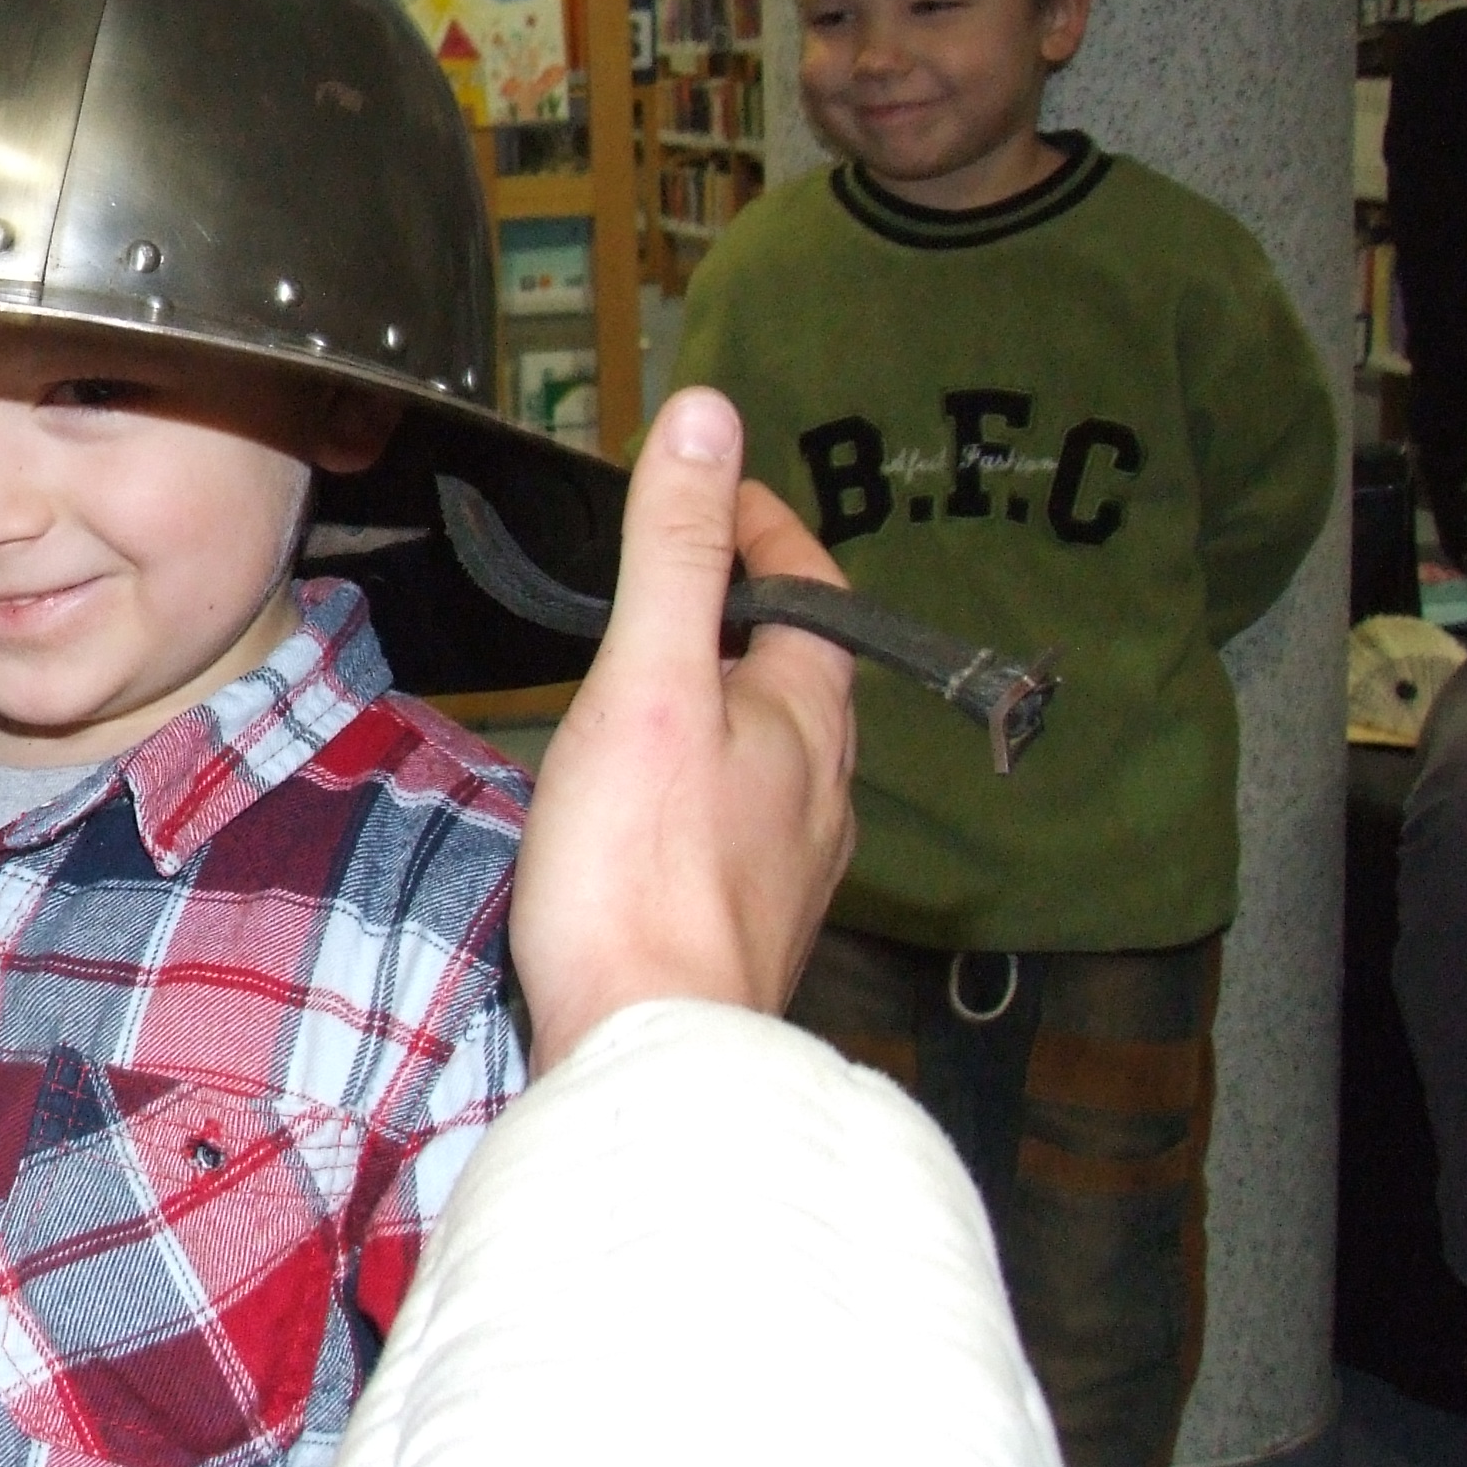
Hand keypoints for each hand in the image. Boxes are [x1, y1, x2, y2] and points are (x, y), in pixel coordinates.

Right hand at [510, 387, 857, 1074]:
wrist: (648, 1046)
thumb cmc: (641, 866)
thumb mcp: (647, 678)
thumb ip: (675, 550)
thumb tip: (708, 419)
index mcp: (811, 718)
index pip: (813, 588)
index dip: (763, 526)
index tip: (711, 491)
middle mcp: (824, 792)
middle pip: (799, 672)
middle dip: (743, 614)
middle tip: (672, 578)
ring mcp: (792, 868)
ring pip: (775, 755)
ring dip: (727, 703)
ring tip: (653, 682)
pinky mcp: (746, 928)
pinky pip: (742, 826)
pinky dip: (705, 782)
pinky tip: (652, 807)